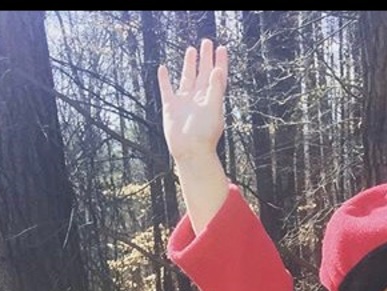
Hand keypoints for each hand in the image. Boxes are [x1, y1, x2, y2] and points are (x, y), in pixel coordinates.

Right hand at [157, 39, 227, 164]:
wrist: (190, 152)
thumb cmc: (205, 134)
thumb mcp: (213, 109)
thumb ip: (215, 89)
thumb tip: (217, 69)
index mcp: (211, 99)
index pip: (217, 76)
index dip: (220, 62)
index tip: (222, 49)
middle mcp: (199, 99)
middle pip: (203, 73)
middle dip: (205, 58)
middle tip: (207, 42)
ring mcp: (184, 103)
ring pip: (187, 78)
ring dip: (189, 64)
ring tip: (191, 50)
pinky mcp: (171, 108)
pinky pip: (167, 89)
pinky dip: (165, 79)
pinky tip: (163, 69)